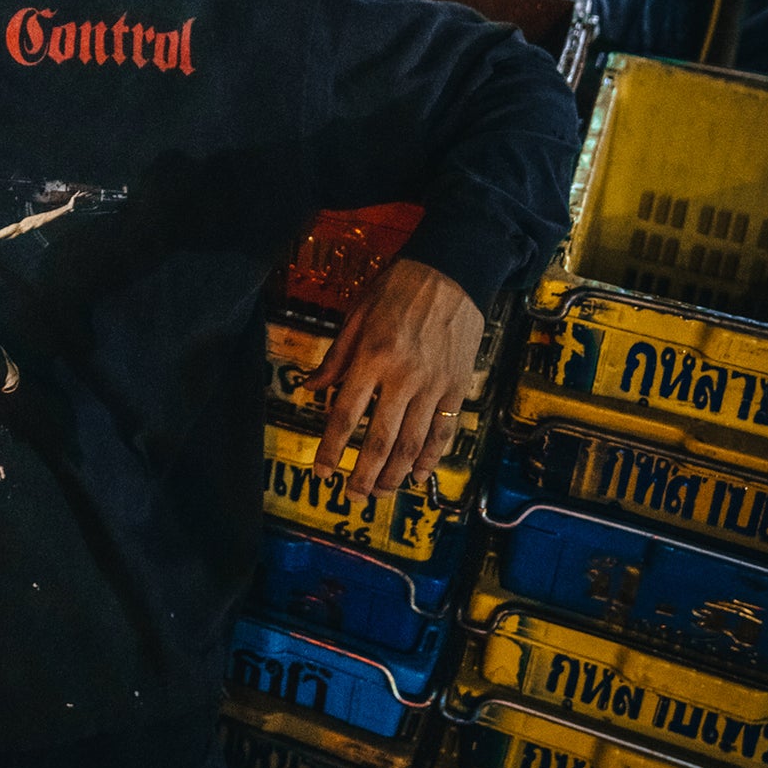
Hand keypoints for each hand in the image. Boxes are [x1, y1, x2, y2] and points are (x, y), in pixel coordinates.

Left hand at [304, 258, 483, 501]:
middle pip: (380, 439)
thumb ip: (335, 356)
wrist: (452, 272)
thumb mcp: (357, 314)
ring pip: (413, 443)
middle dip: (364, 474)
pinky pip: (443, 431)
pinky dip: (431, 457)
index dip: (331, 448)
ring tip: (381, 493)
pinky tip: (418, 474)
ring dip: (395, 474)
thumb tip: (310, 388)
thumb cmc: (398, 288)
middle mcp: (403, 376)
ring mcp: (434, 384)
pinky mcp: (457, 387)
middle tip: (352, 496)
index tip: (321, 471)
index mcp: (372, 357)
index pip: (346, 414)